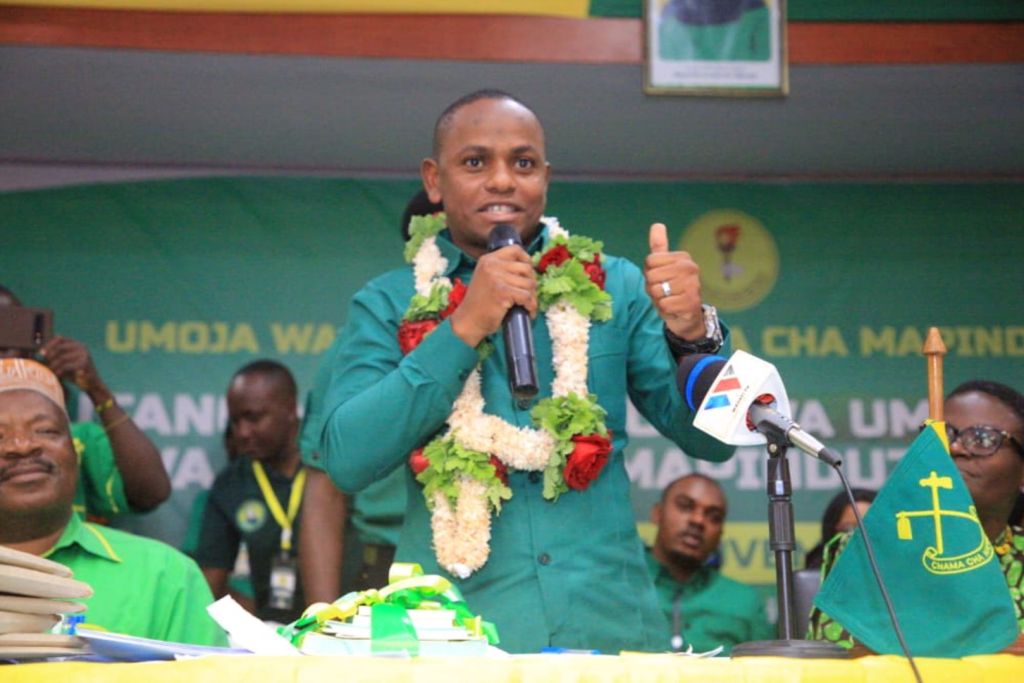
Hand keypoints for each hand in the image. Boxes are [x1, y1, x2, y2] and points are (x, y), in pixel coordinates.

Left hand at [39, 336, 108, 399]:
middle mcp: (82, 347)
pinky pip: (66, 366)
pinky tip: (56, 376)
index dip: (49, 344)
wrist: (91, 384)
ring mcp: (84, 354)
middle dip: (49, 357)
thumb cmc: (74, 373)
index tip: (41, 353)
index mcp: (76, 344)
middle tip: (44, 365)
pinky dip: (59, 371)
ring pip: (62, 358)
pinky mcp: (85, 364)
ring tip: (49, 372)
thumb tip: (38, 354)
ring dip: (53, 366)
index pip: (60, 338)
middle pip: (59, 348)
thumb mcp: (64, 362)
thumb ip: (55, 356)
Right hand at [450, 246, 537, 346]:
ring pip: (529, 284)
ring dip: (532, 297)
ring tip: (527, 305)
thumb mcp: (486, 278)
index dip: (526, 260)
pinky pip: (527, 297)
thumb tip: (528, 269)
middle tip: (528, 295)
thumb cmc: (479, 304)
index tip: (528, 273)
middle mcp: (492, 265)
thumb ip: (501, 270)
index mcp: (488, 259)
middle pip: (526, 268)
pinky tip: (528, 312)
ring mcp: (497, 278)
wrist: (468, 321)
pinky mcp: (503, 293)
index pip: (515, 249)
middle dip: (531, 283)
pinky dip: (531, 306)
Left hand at [644, 223, 705, 339]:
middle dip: (652, 287)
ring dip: (658, 299)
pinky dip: (664, 309)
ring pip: (656, 290)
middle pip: (651, 275)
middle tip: (664, 291)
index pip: (649, 261)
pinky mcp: (690, 302)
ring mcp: (692, 285)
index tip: (660, 278)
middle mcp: (690, 268)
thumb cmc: (671, 288)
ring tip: (669, 299)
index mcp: (682, 257)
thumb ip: (659, 246)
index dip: (649, 273)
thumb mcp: (663, 266)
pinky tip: (674, 308)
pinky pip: (663, 304)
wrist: (686, 315)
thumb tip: (657, 225)